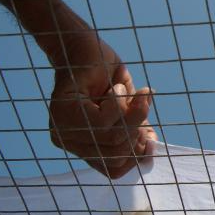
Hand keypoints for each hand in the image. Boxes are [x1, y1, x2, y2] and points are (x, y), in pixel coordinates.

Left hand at [48, 32, 155, 178]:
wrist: (83, 45)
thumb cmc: (106, 75)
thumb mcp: (127, 107)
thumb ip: (135, 129)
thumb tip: (151, 149)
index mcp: (84, 145)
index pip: (114, 170)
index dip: (137, 157)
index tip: (150, 135)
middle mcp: (69, 142)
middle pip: (117, 156)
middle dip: (138, 130)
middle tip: (143, 103)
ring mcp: (63, 129)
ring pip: (113, 139)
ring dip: (132, 113)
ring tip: (133, 91)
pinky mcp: (65, 113)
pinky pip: (102, 122)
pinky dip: (118, 103)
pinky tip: (115, 87)